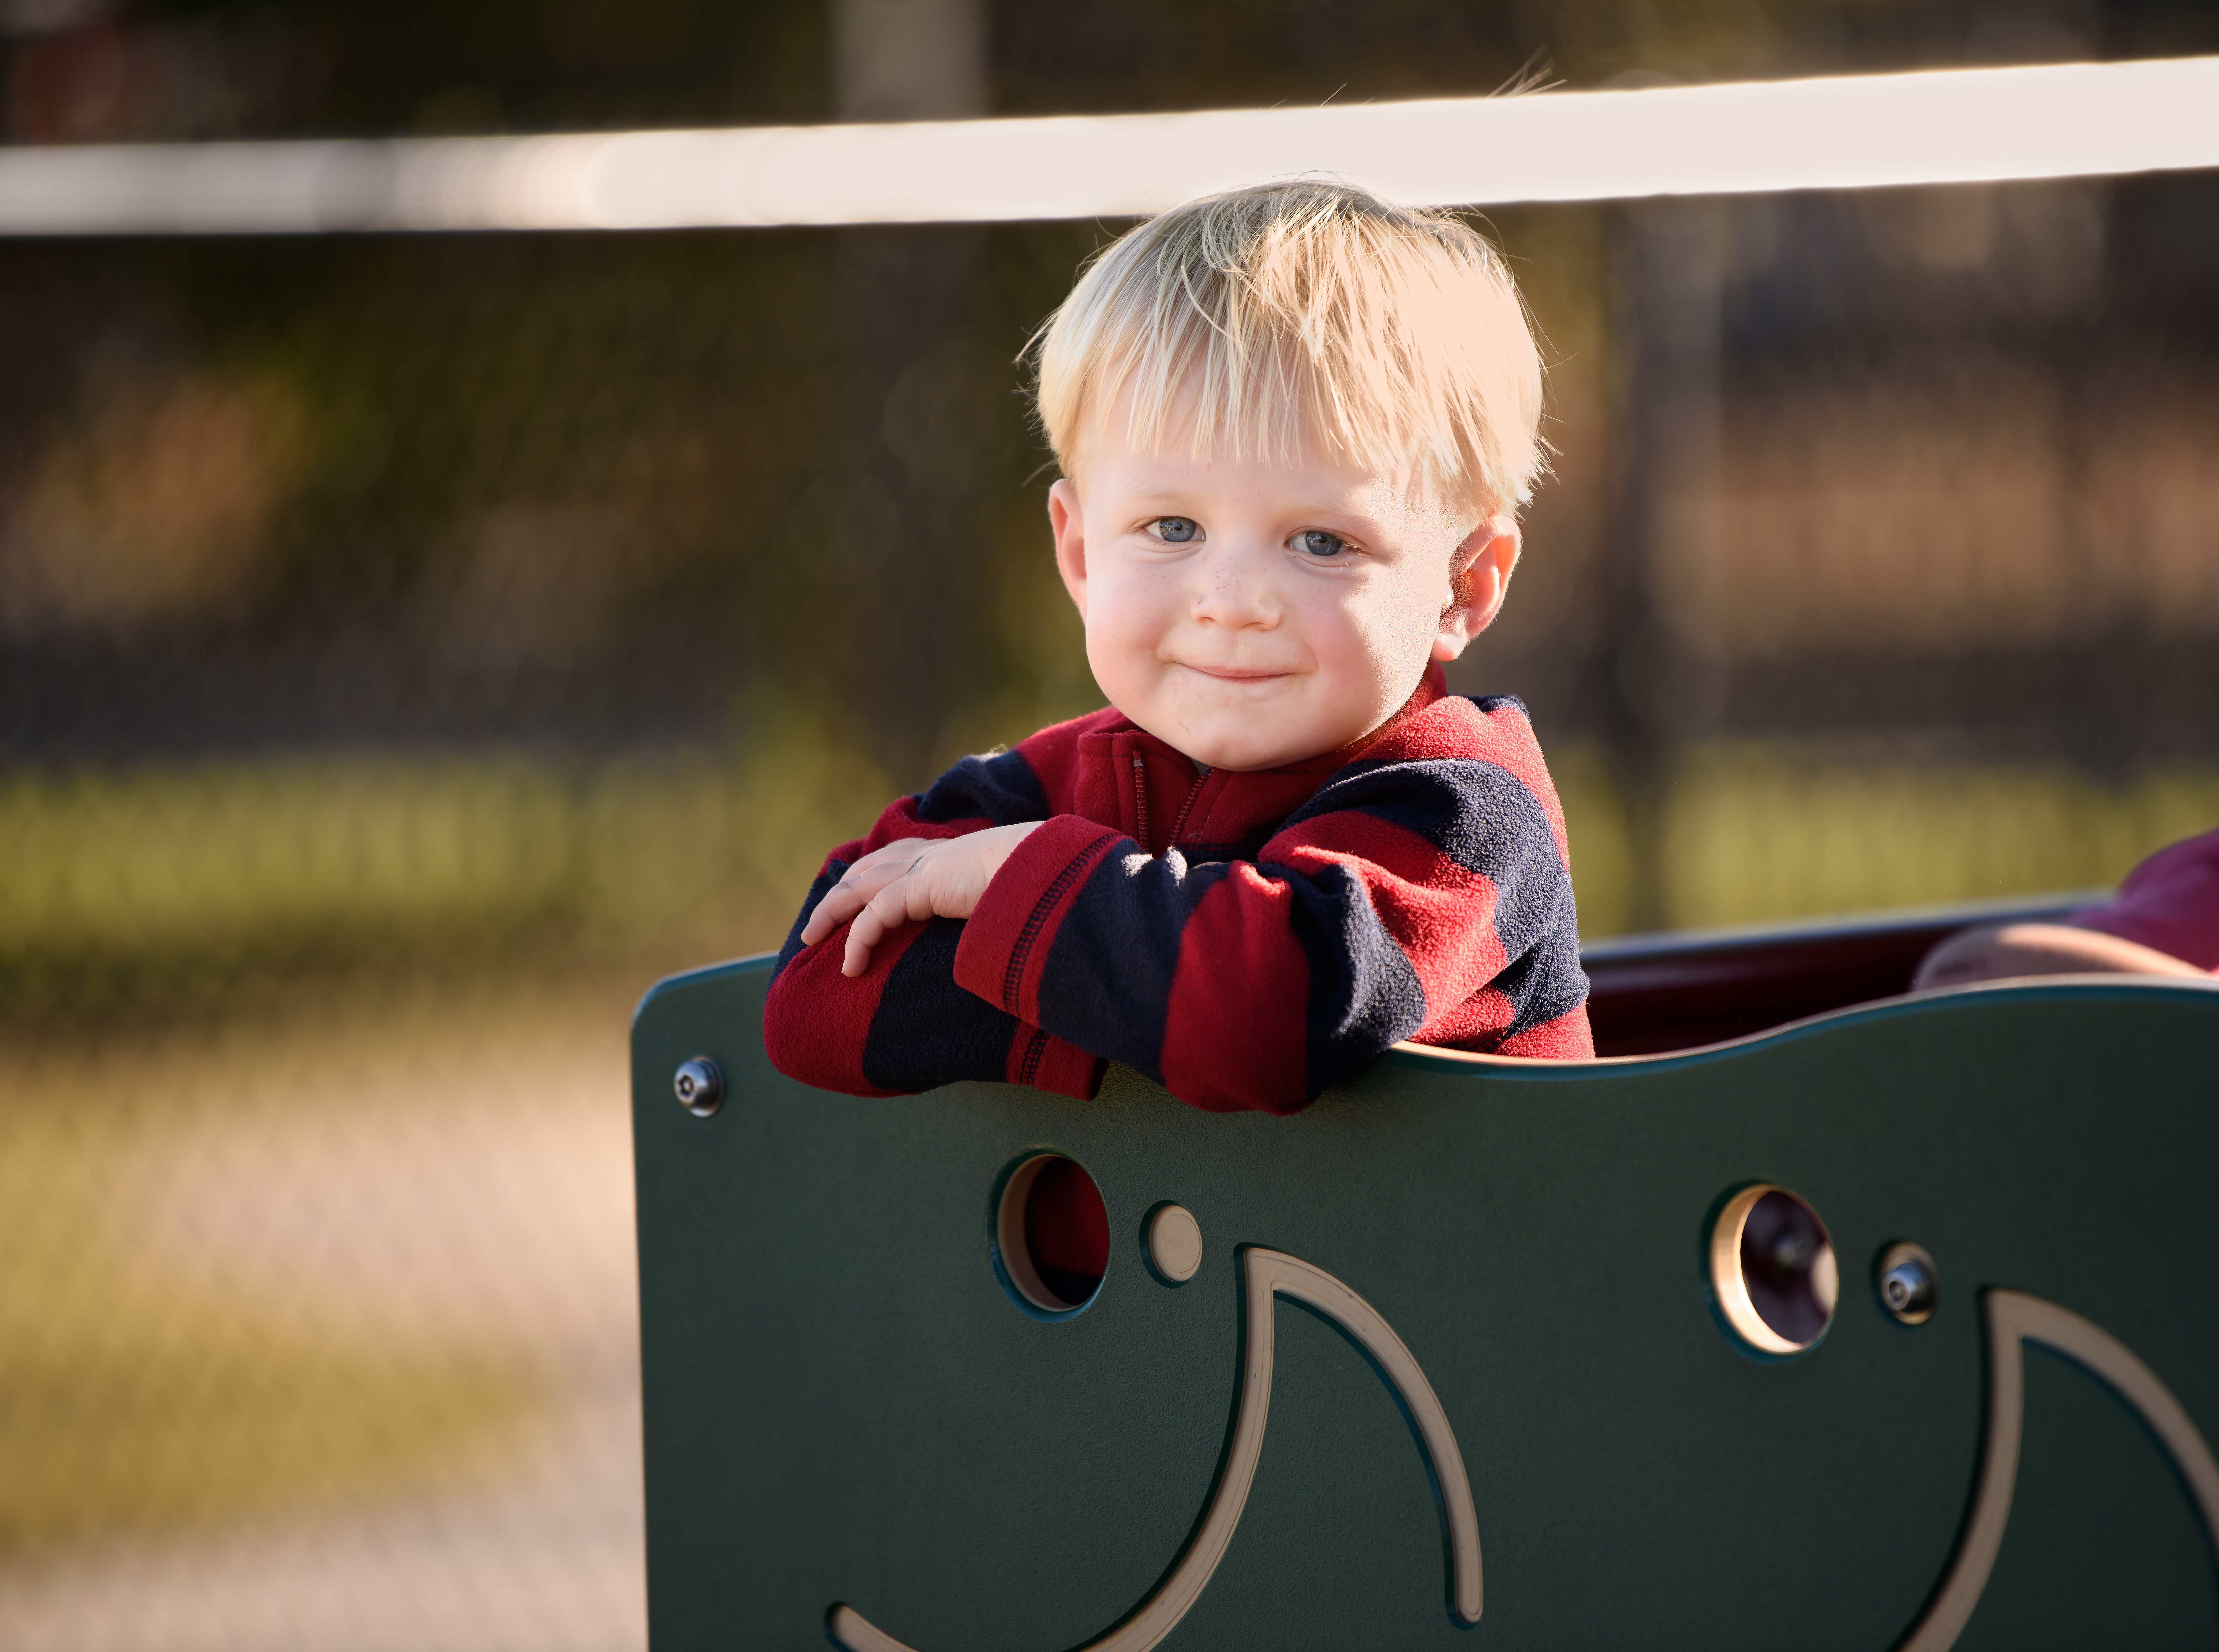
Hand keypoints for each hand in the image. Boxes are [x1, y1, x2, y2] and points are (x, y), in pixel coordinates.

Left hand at [800, 824, 1040, 976]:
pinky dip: (858, 940)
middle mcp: (933, 855)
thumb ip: (996, 906)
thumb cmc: (1041, 885)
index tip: (855, 886)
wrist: (1050, 868)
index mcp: (953, 853)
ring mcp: (925, 867)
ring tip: (812, 939)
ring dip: (831, 913)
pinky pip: (875, 915)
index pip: (901, 856)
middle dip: (841, 891)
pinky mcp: (921, 886)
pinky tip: (850, 966)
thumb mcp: (1011, 894)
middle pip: (869, 868)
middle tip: (819, 921)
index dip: (873, 870)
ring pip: (859, 887)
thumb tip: (1012, 932)